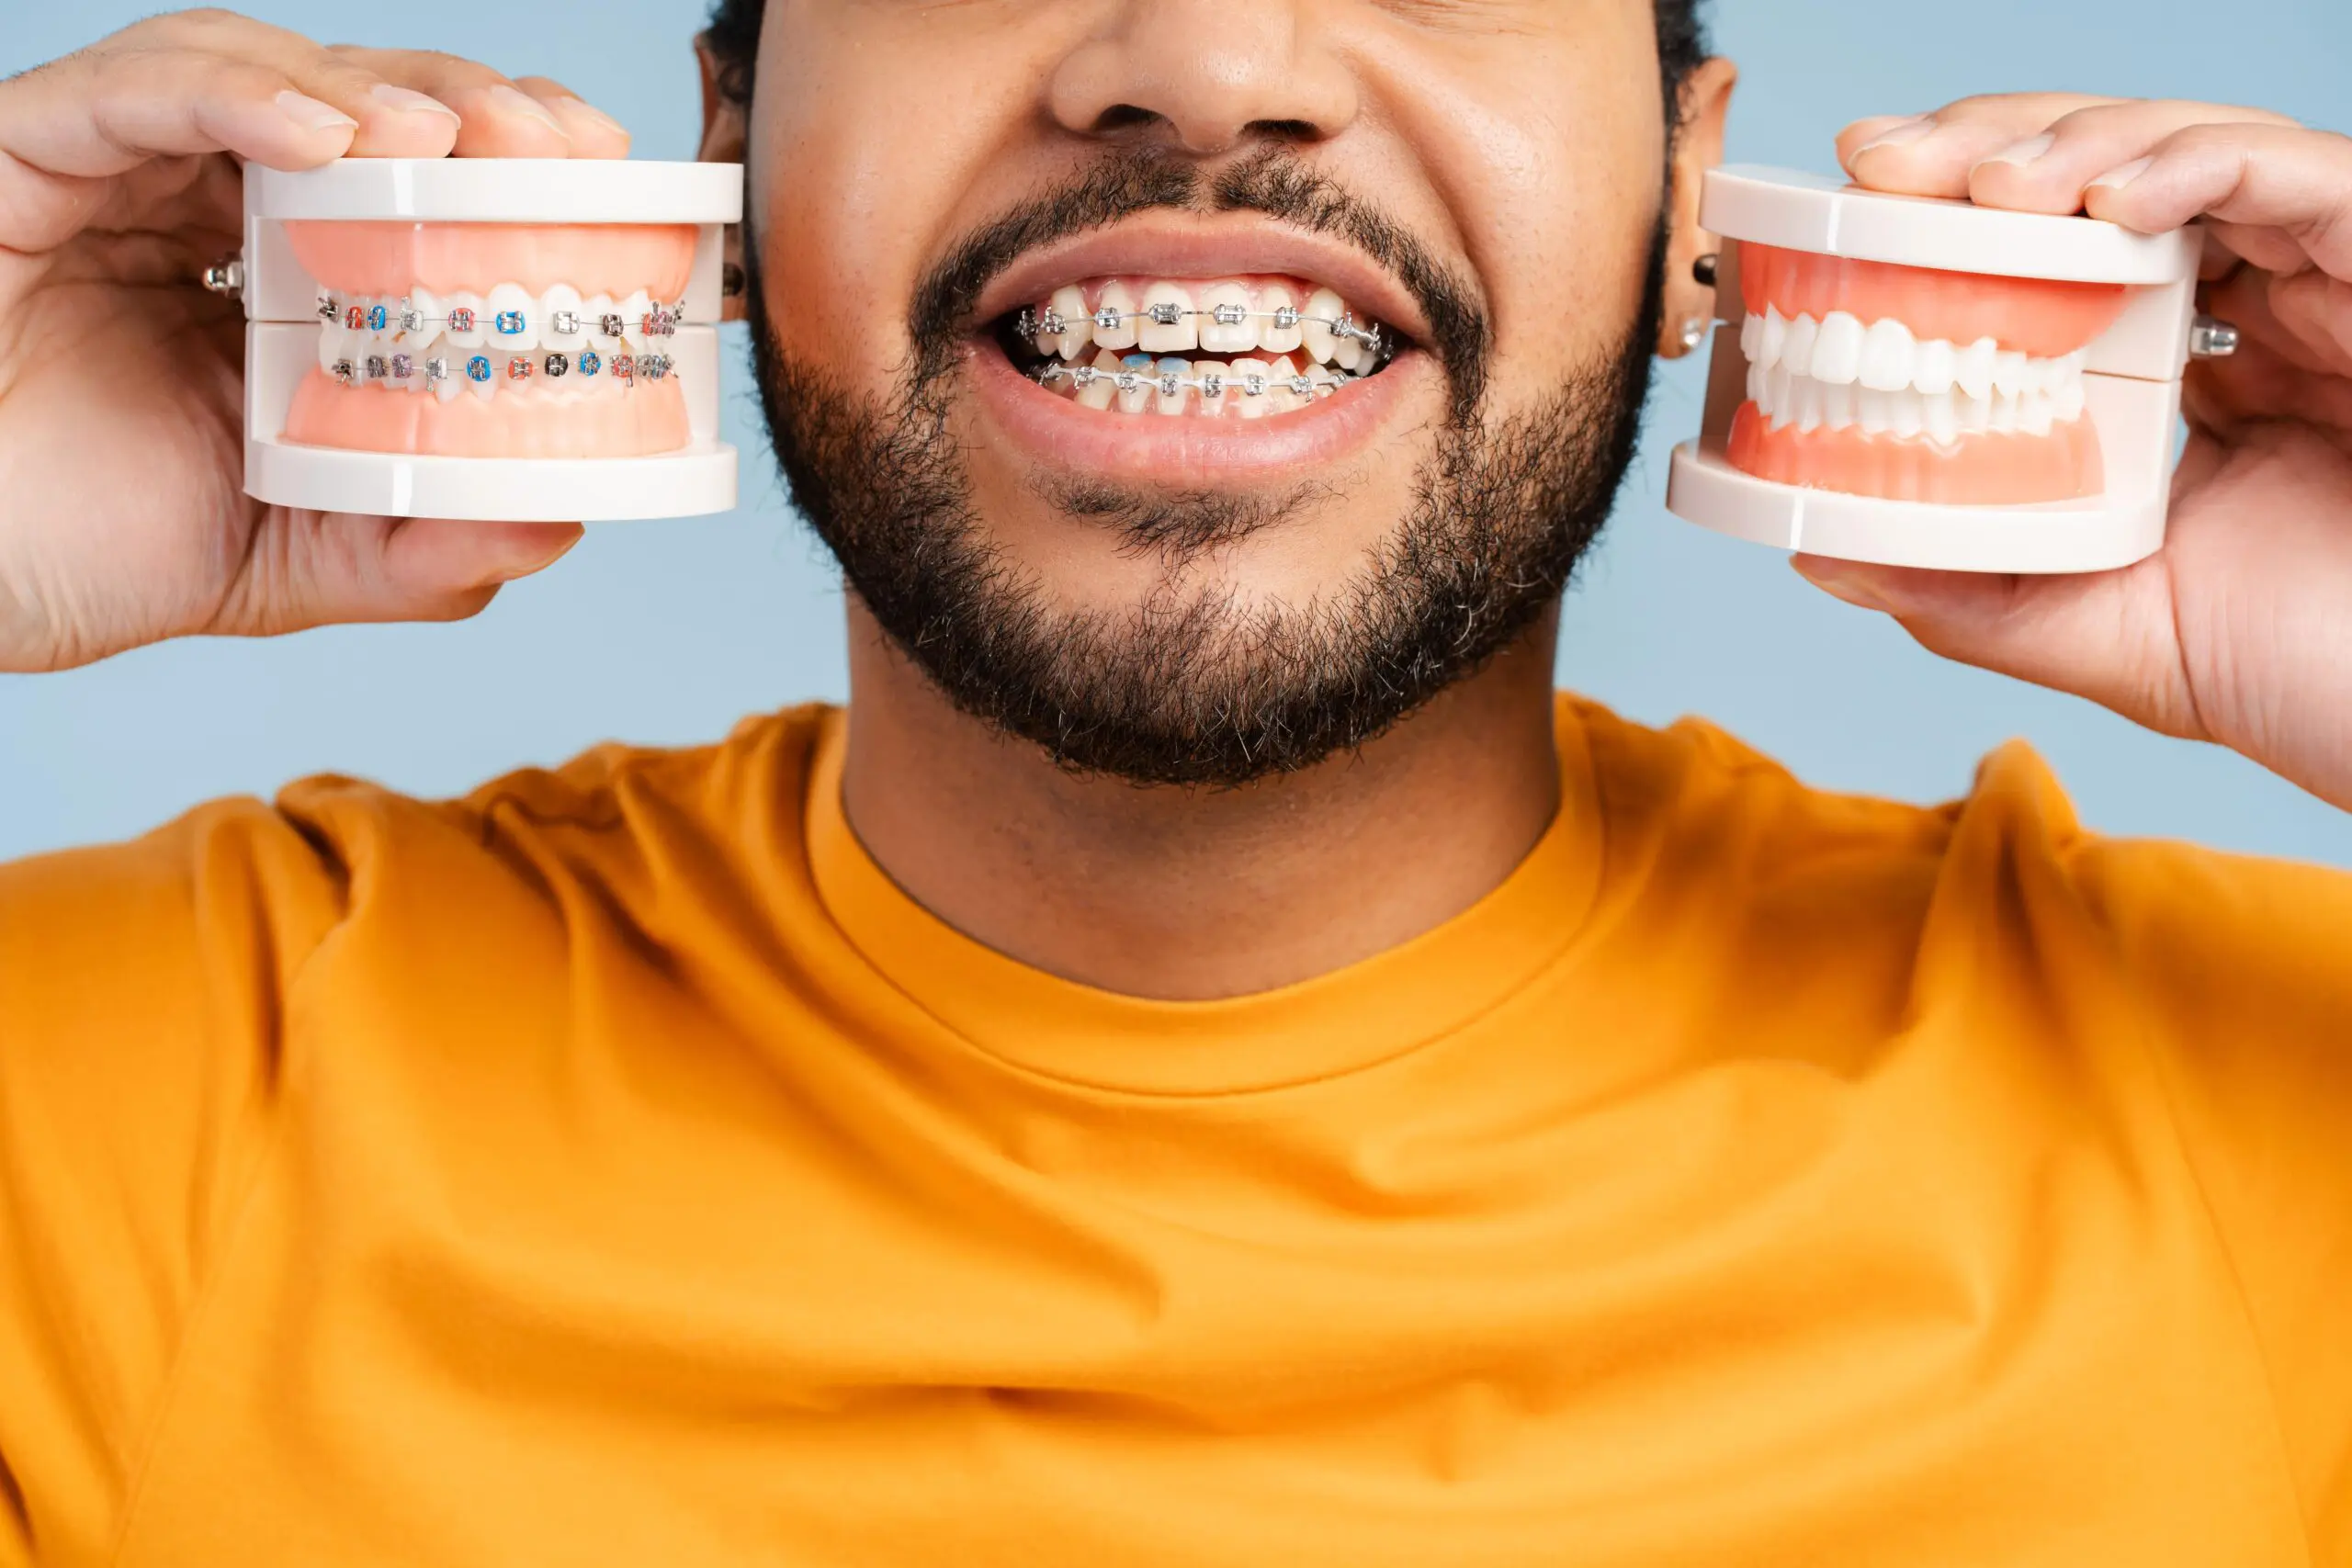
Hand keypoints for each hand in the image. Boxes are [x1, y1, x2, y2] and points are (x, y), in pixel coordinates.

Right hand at [0, 9, 632, 672]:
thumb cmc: (93, 553)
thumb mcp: (300, 561)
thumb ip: (425, 549)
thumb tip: (561, 520)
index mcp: (277, 282)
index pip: (407, 180)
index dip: (504, 158)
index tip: (594, 174)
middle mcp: (203, 209)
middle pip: (352, 102)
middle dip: (466, 106)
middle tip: (553, 143)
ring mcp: (114, 176)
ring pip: (253, 67)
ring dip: (367, 88)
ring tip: (447, 139)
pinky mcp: (21, 159)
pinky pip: (130, 92)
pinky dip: (235, 90)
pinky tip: (323, 133)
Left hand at [1794, 97, 2351, 811]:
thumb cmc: (2294, 672)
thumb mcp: (2092, 628)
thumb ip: (1964, 588)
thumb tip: (1819, 551)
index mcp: (2169, 372)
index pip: (2052, 244)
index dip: (1954, 206)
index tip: (1859, 196)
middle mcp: (2241, 309)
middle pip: (2107, 168)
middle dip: (1987, 144)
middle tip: (1886, 161)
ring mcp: (2317, 285)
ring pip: (2191, 146)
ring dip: (2074, 144)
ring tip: (1983, 185)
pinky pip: (2303, 175)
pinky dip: (2201, 163)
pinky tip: (2113, 200)